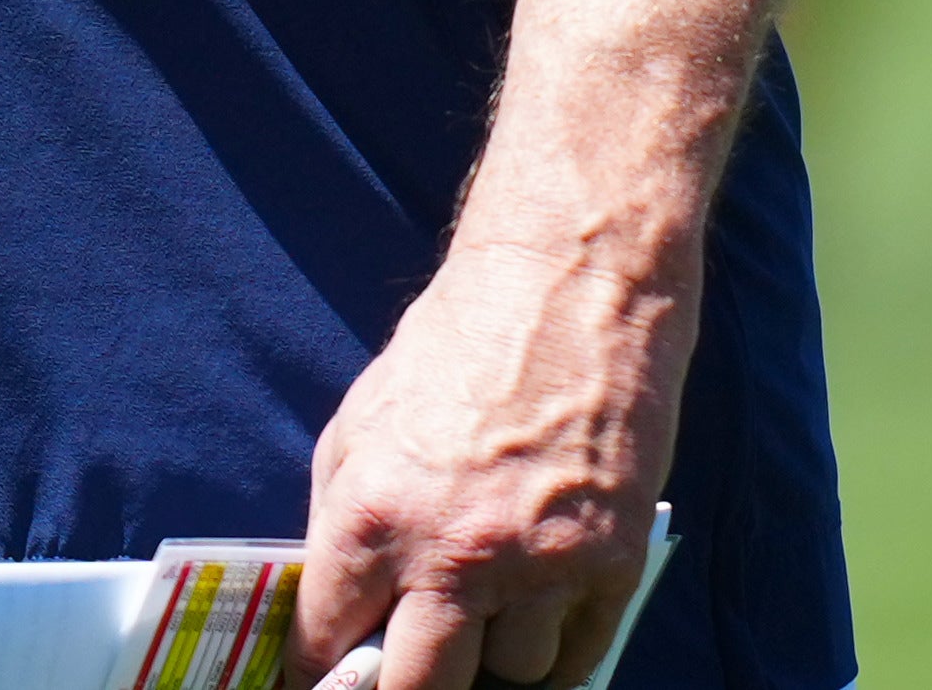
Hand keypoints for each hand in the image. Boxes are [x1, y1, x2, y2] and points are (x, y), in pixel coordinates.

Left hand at [298, 233, 671, 689]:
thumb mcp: (361, 421)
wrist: (570, 283)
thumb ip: (342, 521)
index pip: (329, 646)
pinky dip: (553, 655)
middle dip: (401, 689)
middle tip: (403, 672)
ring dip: (492, 658)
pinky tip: (536, 621)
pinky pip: (575, 661)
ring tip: (486, 609)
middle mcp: (454, 553)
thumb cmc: (459, 343)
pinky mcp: (610, 563)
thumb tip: (337, 609)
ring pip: (507, 680)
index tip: (328, 680)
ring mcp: (539, 565)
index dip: (321, 673)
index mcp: (374, 515)